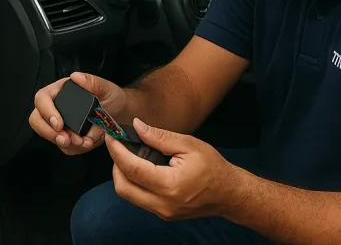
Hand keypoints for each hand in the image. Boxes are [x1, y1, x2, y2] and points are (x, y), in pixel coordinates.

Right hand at [29, 71, 127, 154]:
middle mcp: (56, 107)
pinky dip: (76, 149)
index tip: (58, 124)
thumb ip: (93, 82)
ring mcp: (60, 124)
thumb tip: (76, 76)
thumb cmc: (111, 96)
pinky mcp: (67, 137)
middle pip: (37, 120)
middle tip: (66, 140)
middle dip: (50, 133)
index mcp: (60, 91)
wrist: (119, 114)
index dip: (46, 112)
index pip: (42, 98)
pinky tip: (89, 142)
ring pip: (51, 137)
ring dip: (67, 144)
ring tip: (86, 141)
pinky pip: (65, 147)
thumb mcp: (106, 88)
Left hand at [106, 118, 238, 220]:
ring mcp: (162, 212)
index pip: (133, 169)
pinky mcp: (162, 214)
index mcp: (169, 185)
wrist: (228, 193)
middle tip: (118, 146)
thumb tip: (137, 126)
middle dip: (115, 165)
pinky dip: (134, 182)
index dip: (117, 152)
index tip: (111, 137)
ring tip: (130, 155)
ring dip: (123, 174)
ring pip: (129, 195)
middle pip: (123, 187)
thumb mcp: (188, 144)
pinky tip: (141, 167)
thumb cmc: (212, 167)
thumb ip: (160, 136)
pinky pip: (139, 198)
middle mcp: (162, 203)